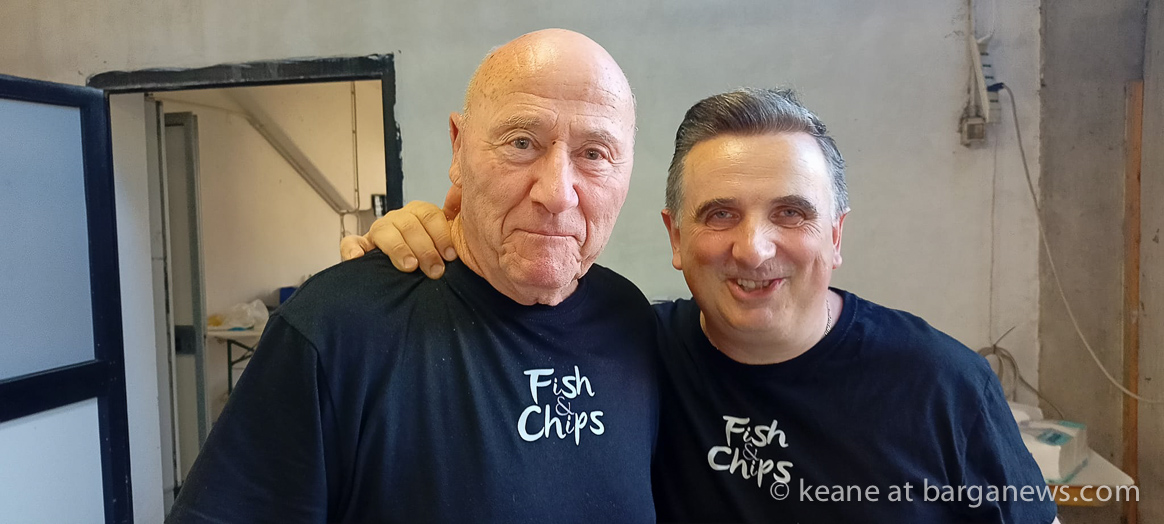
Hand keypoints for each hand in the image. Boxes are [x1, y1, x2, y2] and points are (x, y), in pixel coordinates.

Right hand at [339, 200, 456, 277]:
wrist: (416, 272)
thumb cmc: (433, 259)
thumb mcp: (447, 247)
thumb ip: (457, 239)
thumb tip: (469, 242)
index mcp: (420, 215)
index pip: (430, 215)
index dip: (441, 235)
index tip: (449, 256)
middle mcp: (399, 220)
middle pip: (409, 224)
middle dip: (424, 248)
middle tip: (434, 270)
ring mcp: (379, 232)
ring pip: (384, 230)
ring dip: (398, 248)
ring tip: (409, 266)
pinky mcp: (361, 246)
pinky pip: (351, 243)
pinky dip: (352, 249)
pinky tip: (358, 259)